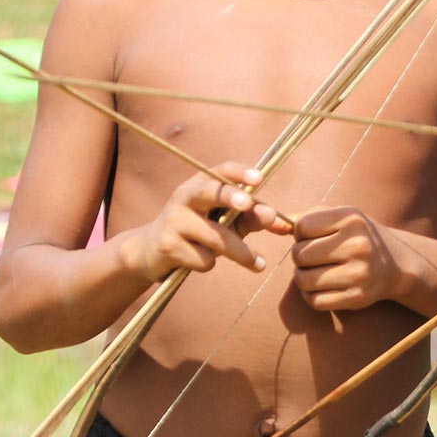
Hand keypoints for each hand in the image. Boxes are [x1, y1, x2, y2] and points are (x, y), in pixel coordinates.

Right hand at [122, 162, 287, 280]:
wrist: (151, 250)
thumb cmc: (198, 231)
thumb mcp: (225, 221)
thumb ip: (252, 218)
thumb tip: (285, 225)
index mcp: (201, 184)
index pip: (221, 171)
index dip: (240, 173)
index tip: (259, 179)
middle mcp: (185, 196)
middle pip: (209, 192)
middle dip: (228, 196)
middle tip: (247, 204)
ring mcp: (174, 221)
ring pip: (215, 237)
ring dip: (241, 253)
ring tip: (259, 264)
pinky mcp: (168, 246)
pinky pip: (203, 259)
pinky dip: (210, 264)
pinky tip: (200, 261)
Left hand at [289, 206, 407, 311]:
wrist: (396, 265)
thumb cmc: (358, 237)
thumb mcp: (341, 217)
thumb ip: (307, 217)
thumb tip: (273, 223)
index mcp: (352, 219)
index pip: (302, 226)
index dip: (299, 233)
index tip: (311, 237)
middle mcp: (358, 245)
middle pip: (300, 254)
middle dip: (299, 256)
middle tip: (312, 257)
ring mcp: (359, 273)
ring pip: (303, 280)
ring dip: (302, 277)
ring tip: (314, 271)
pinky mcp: (357, 297)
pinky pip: (314, 301)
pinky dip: (310, 295)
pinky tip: (321, 287)